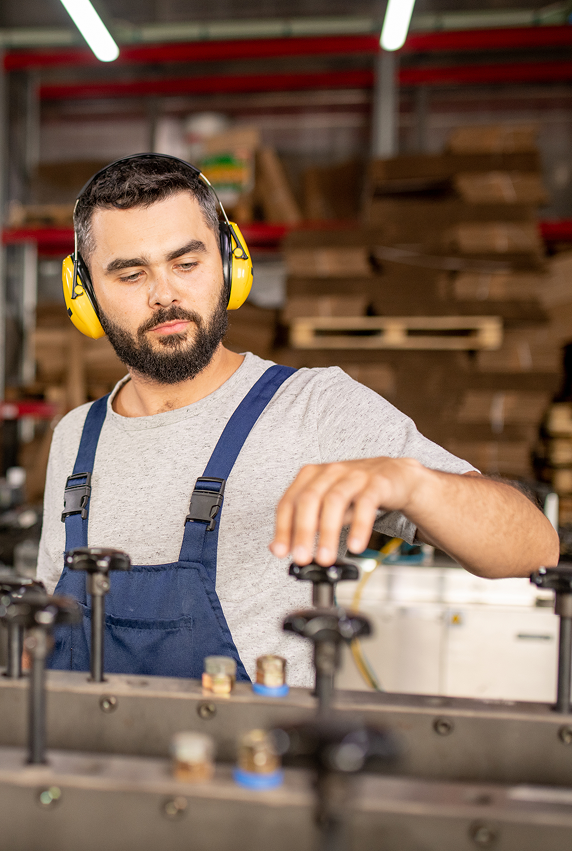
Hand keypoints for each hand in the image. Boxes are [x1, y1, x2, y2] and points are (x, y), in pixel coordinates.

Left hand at [270, 456, 424, 565]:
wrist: (395, 475)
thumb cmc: (357, 490)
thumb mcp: (327, 504)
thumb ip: (306, 524)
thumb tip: (279, 547)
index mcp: (311, 476)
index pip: (289, 501)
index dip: (282, 528)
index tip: (281, 551)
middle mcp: (330, 472)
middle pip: (309, 499)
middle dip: (303, 531)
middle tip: (302, 558)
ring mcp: (353, 475)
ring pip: (335, 501)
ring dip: (328, 532)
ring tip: (325, 557)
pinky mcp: (376, 483)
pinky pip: (366, 504)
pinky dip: (359, 527)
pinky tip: (355, 546)